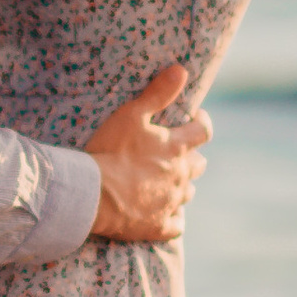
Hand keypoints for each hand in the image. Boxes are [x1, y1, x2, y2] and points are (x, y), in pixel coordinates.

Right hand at [84, 65, 211, 242]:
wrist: (92, 194)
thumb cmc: (110, 151)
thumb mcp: (131, 114)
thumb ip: (158, 93)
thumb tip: (181, 69)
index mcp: (177, 148)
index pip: (204, 131)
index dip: (202, 122)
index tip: (196, 119)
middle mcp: (181, 176)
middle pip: (199, 165)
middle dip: (191, 157)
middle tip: (175, 154)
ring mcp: (171, 203)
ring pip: (188, 194)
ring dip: (181, 186)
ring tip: (165, 183)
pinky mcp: (159, 226)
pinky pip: (176, 225)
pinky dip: (172, 219)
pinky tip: (164, 215)